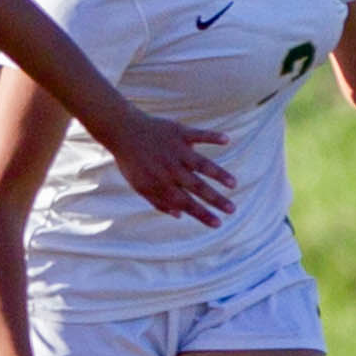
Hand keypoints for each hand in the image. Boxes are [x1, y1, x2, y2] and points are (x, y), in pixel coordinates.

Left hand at [105, 108, 235, 225]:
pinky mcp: (180, 133)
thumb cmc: (132, 162)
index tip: (218, 224)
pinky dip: (212, 136)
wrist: (123, 132)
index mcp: (162, 184)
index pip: (186, 203)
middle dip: (215, 199)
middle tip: (232, 210)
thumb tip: (180, 215)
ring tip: (233, 184)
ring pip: (202, 164)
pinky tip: (226, 140)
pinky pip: (199, 135)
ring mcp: (177, 151)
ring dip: (218, 173)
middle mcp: (172, 169)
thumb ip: (158, 202)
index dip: (202, 214)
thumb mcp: (139, 186)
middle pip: (197, 186)